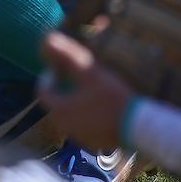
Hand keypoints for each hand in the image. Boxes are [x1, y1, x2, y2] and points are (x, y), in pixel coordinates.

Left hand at [37, 30, 134, 150]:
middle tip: (79, 75)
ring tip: (93, 89)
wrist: (137, 126)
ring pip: (70, 113)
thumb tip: (48, 40)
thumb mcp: (90, 73)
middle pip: (56, 102)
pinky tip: (103, 105)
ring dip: (76, 100)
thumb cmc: (112, 97)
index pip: (42, 90)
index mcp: (59, 110)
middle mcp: (64, 126)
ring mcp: (78, 136)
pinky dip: (87, 113)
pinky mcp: (92, 141)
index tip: (63, 66)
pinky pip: (83, 123)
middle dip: (64, 86)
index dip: (50, 74)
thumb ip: (68, 56)